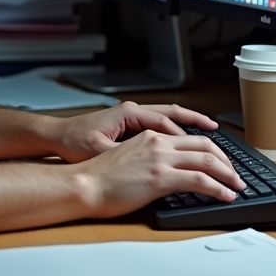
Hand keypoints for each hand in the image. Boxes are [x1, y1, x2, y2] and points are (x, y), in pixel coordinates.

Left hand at [50, 101, 219, 162]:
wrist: (56, 136)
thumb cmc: (74, 143)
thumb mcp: (99, 151)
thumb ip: (125, 155)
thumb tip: (148, 164)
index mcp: (128, 114)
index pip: (166, 124)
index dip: (185, 138)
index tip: (202, 152)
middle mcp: (133, 111)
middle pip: (174, 114)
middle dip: (198, 123)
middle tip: (218, 135)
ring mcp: (133, 116)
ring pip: (169, 116)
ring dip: (190, 123)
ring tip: (212, 130)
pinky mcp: (130, 125)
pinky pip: (160, 124)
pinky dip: (177, 129)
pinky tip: (187, 140)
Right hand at [75, 130, 245, 218]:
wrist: (83, 184)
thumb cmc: (98, 178)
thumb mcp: (128, 160)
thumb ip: (150, 160)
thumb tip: (166, 174)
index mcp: (150, 137)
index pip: (190, 139)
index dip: (211, 150)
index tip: (221, 162)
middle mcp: (158, 143)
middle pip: (205, 146)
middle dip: (225, 161)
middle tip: (235, 175)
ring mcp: (161, 158)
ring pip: (208, 160)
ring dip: (228, 175)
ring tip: (237, 186)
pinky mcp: (161, 177)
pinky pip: (200, 180)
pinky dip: (218, 187)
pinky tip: (226, 195)